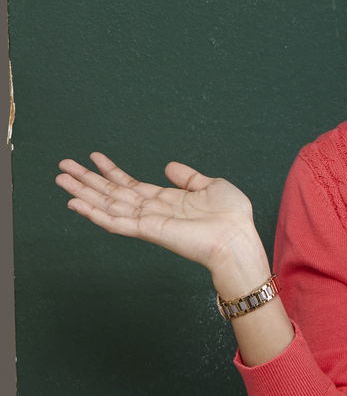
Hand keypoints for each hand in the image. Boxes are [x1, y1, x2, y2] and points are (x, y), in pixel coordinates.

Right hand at [55, 152, 258, 272]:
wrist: (237, 238)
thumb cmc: (231, 216)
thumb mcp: (212, 186)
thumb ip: (188, 177)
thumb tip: (169, 166)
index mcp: (166, 200)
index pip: (130, 184)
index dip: (111, 170)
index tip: (94, 156)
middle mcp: (152, 211)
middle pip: (111, 193)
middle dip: (87, 179)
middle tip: (63, 165)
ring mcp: (147, 222)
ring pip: (107, 205)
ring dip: (82, 192)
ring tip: (60, 179)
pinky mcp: (146, 231)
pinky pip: (114, 222)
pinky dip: (93, 213)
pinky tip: (75, 203)